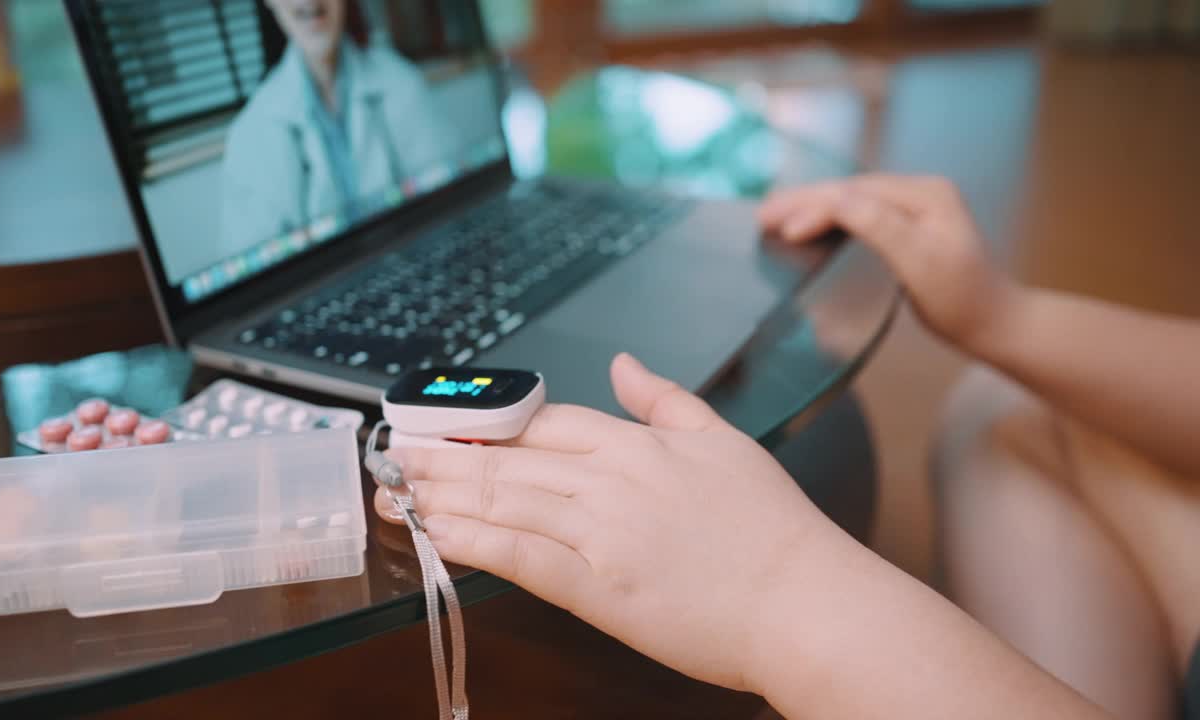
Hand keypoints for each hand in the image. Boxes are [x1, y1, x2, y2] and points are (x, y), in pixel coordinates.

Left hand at [375, 354, 836, 694]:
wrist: (806, 602)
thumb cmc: (773, 529)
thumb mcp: (724, 441)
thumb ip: (665, 399)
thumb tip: (624, 362)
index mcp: (638, 443)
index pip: (544, 420)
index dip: (487, 421)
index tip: (447, 424)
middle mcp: (611, 479)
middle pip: (510, 457)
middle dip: (443, 455)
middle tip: (394, 453)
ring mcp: (601, 533)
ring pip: (504, 501)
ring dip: (442, 495)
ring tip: (395, 490)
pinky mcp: (599, 589)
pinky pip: (520, 558)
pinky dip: (471, 542)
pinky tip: (433, 533)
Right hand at [760, 174, 1021, 351]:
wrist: (995, 324)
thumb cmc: (961, 300)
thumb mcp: (921, 262)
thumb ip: (879, 226)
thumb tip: (834, 199)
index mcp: (924, 193)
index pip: (855, 193)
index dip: (814, 207)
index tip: (780, 230)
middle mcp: (918, 192)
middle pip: (848, 191)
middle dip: (802, 202)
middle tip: (760, 217)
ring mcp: (913, 209)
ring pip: (849, 202)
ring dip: (809, 209)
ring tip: (771, 218)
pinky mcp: (906, 229)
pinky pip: (857, 216)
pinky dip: (826, 220)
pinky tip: (805, 226)